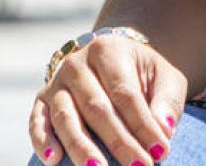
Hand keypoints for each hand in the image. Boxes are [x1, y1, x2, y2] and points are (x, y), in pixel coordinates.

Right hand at [31, 35, 185, 165]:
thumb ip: (167, 101)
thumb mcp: (164, 78)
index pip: (126, 93)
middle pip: (96, 108)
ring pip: (66, 117)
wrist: (113, 63)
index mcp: (108, 50)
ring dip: (81, 147)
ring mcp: (56, 83)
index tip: (160, 151)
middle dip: (118, 142)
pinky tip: (52, 160)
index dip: (142, 125)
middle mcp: (77, 64)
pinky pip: (37, 122)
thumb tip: (163, 128)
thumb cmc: (142, 76)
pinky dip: (42, 141)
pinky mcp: (41, 102)